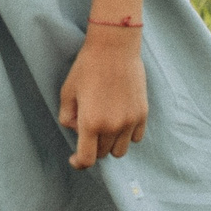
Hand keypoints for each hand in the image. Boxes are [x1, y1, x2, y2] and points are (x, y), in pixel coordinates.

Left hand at [59, 27, 148, 167]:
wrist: (114, 47)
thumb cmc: (87, 67)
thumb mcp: (67, 92)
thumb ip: (67, 118)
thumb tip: (77, 131)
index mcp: (91, 122)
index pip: (87, 159)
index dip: (79, 163)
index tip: (75, 159)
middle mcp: (112, 126)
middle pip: (103, 154)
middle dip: (93, 146)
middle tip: (88, 127)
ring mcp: (130, 121)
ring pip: (120, 150)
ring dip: (111, 144)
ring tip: (105, 125)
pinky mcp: (142, 114)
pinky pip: (135, 138)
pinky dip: (126, 135)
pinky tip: (119, 120)